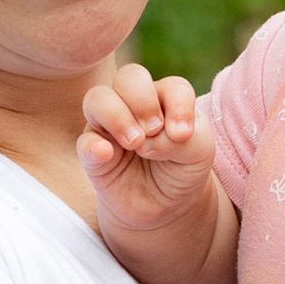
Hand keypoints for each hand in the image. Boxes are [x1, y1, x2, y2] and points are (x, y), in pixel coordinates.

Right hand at [78, 63, 217, 239]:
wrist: (165, 206)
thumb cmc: (182, 170)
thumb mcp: (200, 155)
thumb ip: (185, 140)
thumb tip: (148, 140)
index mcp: (166, 100)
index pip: (172, 86)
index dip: (179, 105)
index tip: (183, 135)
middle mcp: (134, 105)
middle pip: (130, 77)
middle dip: (143, 101)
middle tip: (154, 130)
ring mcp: (109, 126)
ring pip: (98, 98)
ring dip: (117, 116)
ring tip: (136, 143)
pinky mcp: (93, 153)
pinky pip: (85, 141)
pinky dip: (94, 145)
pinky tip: (106, 153)